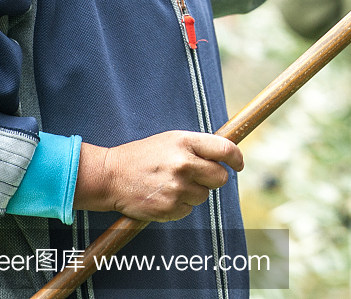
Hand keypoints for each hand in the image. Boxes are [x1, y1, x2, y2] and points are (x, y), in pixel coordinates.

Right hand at [73, 131, 243, 221]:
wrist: (111, 176)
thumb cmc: (145, 156)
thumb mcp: (172, 140)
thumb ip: (199, 146)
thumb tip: (228, 155)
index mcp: (186, 142)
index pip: (225, 149)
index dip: (236, 158)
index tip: (238, 164)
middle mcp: (184, 164)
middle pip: (221, 178)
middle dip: (213, 178)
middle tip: (197, 175)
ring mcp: (177, 187)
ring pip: (204, 196)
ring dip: (194, 192)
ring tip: (172, 184)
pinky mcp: (169, 208)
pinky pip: (189, 210)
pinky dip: (181, 206)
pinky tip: (165, 196)